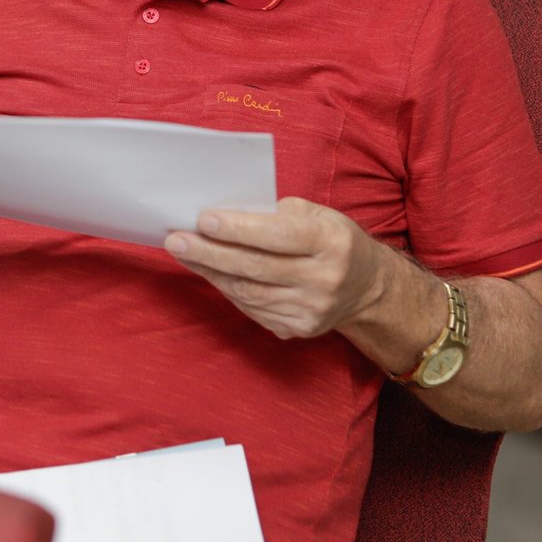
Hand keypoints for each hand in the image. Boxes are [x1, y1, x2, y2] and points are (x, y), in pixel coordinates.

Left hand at [164, 197, 388, 339]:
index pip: (278, 235)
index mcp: (331, 243)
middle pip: (256, 266)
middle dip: (210, 252)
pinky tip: (207, 271)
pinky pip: (251, 308)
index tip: (203, 219)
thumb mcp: (317, 214)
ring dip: (209, 271)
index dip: (238, 228)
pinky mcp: (299, 329)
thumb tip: (224, 213)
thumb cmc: (331, 240)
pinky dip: (225, 288)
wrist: (366, 287)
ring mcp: (311, 310)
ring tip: (182, 252)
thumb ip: (275, 213)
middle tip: (175, 239)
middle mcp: (325, 280)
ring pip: (248, 291)